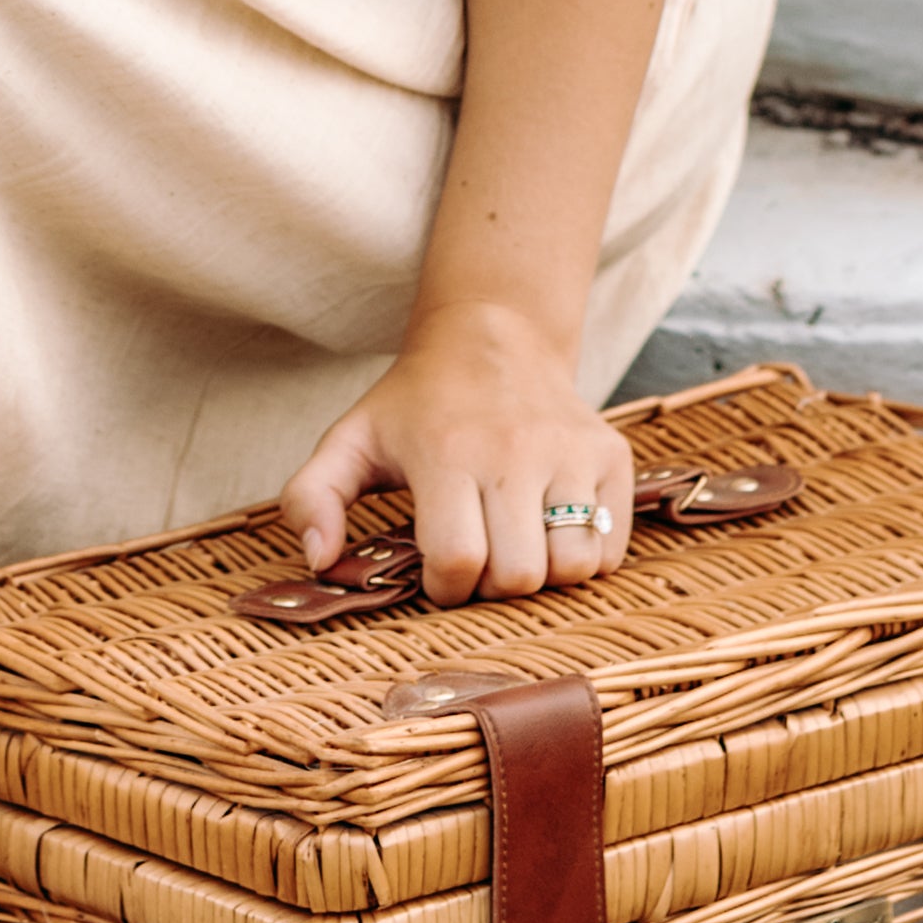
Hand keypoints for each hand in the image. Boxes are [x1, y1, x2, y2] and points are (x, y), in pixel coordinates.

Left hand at [278, 304, 636, 604]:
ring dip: (543, 575)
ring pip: (572, 566)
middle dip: (492, 586)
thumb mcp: (351, 439)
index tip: (436, 570)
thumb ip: (312, 497)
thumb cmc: (416, 402)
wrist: (494, 335)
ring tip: (515, 547)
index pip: (457, 559)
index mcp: (446, 451)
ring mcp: (570, 451)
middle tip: (478, 560)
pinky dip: (584, 558)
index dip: (443, 586)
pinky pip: (610, 549)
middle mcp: (514, 450)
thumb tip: (319, 560)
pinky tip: (551, 531)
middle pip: (519, 574)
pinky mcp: (610, 455)